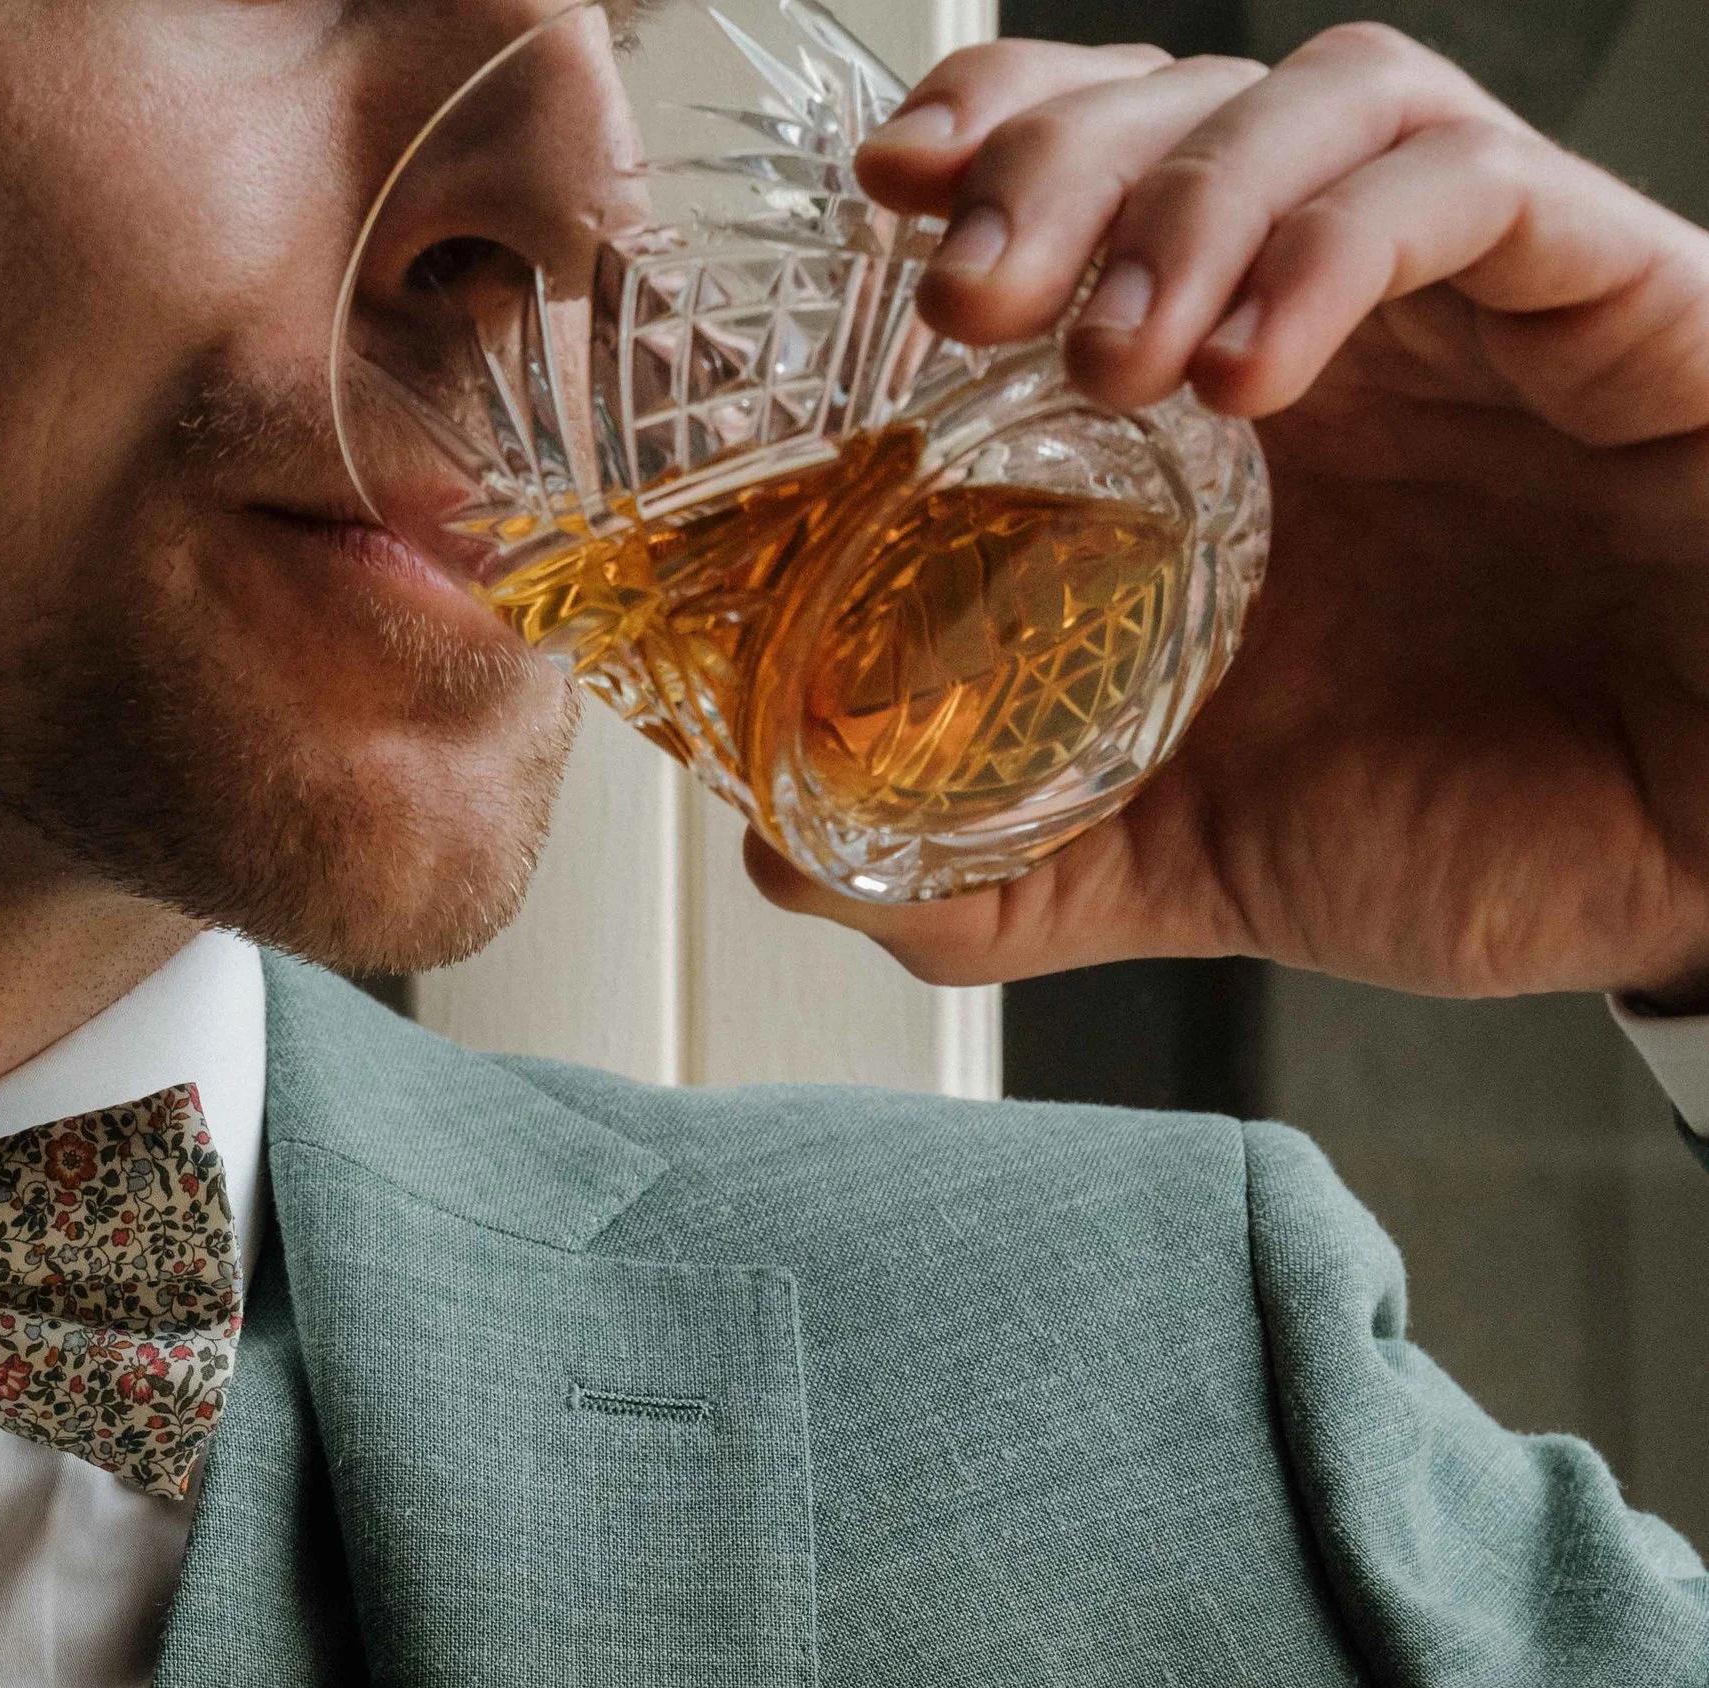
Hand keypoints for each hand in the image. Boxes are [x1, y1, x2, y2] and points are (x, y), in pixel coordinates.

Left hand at [746, 24, 1708, 1008]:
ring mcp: (1486, 301)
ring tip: (1105, 351)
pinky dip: (1337, 245)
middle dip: (1050, 157)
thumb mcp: (1207, 860)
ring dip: (1185, 195)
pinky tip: (1259, 364)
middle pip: (1185, 103)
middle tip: (959, 291)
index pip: (1101, 183)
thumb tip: (795, 861)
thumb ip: (1012, 864)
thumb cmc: (1500, 833)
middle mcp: (1356, 325)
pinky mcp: (1616, 298)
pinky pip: (1473, 184)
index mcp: (1251, 414)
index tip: (885, 210)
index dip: (991, 148)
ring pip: (1325, 98)